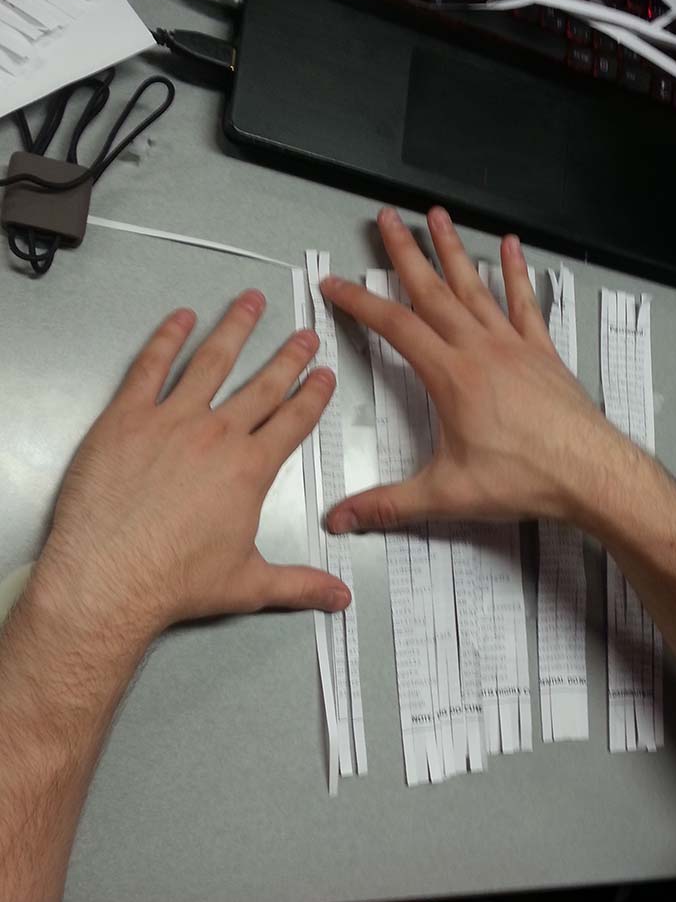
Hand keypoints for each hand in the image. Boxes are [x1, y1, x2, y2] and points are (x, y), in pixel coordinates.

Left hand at [37, 289, 350, 639]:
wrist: (110, 577)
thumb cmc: (174, 581)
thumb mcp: (249, 585)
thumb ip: (300, 584)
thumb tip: (339, 598)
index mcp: (249, 470)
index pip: (293, 422)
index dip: (312, 395)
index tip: (323, 375)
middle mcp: (216, 436)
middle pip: (262, 384)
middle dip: (288, 356)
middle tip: (304, 334)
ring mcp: (170, 421)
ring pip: (210, 362)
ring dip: (234, 329)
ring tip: (250, 303)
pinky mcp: (126, 418)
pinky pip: (150, 367)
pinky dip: (166, 339)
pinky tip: (179, 320)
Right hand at [321, 207, 623, 532]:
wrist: (589, 472)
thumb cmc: (529, 476)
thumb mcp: (447, 495)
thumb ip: (389, 505)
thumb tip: (346, 518)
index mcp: (452, 376)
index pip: (394, 326)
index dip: (359, 302)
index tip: (336, 284)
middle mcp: (481, 350)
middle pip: (432, 289)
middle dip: (404, 252)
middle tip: (387, 220)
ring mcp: (514, 346)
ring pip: (474, 286)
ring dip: (451, 250)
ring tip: (436, 218)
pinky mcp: (541, 353)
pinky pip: (525, 302)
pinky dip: (515, 273)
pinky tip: (510, 248)